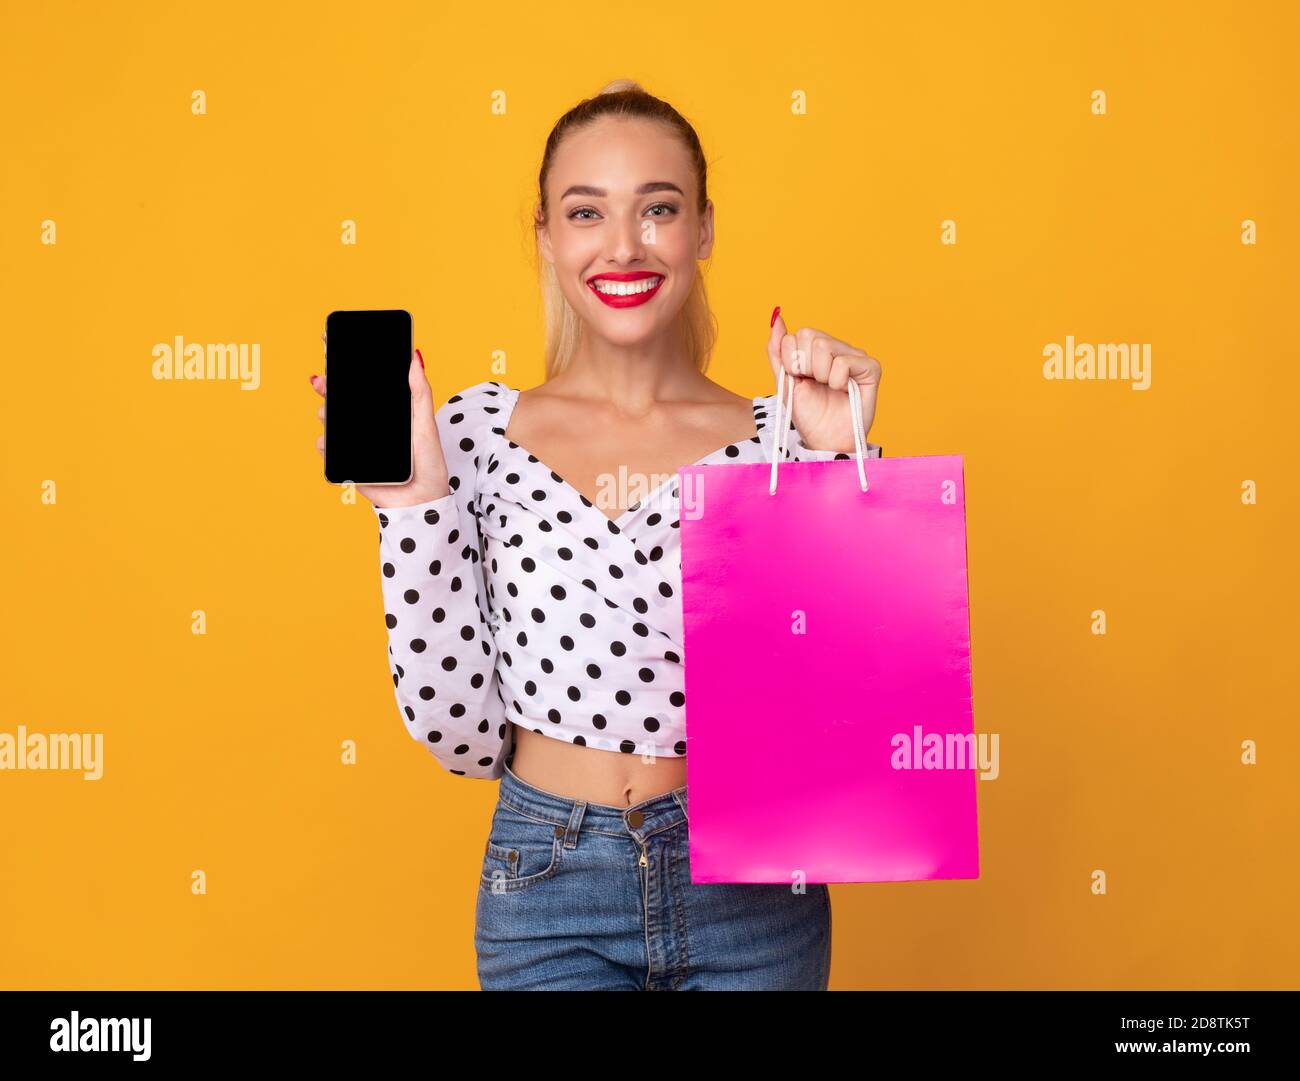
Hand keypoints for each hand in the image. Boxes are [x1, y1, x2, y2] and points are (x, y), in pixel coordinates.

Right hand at [311, 333, 451, 507]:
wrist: (422, 500)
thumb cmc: (427, 462)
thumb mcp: (425, 422)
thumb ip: (419, 390)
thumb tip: (414, 356)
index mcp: (385, 410)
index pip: (362, 383)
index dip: (347, 363)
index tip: (332, 343)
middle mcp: (368, 424)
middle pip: (341, 398)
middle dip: (327, 385)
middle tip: (321, 379)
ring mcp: (356, 443)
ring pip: (331, 421)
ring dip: (325, 412)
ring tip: (328, 410)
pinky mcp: (349, 463)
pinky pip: (329, 450)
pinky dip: (325, 444)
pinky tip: (329, 440)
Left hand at [766, 310, 881, 452]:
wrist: (824, 439)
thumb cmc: (808, 413)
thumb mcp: (784, 380)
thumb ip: (778, 350)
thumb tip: (776, 318)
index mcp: (816, 349)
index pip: (797, 335)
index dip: (791, 361)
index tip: (800, 379)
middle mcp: (837, 347)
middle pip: (809, 336)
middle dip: (804, 367)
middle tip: (814, 384)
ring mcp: (855, 355)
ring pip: (824, 347)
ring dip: (820, 375)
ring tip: (829, 388)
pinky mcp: (870, 367)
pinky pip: (842, 362)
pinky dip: (837, 381)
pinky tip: (843, 391)